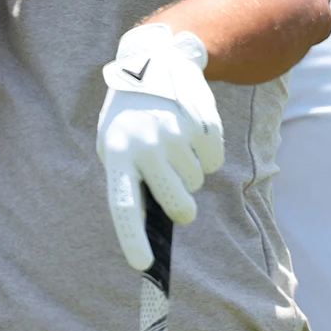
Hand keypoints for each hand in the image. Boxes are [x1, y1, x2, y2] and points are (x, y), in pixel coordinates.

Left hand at [98, 24, 223, 270]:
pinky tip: (191, 132)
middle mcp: (145, 146)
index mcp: (116, 153)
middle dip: (182, 209)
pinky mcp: (200, 124)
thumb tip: (153, 223)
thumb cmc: (130, 117)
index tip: (144, 265)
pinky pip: (214, 161)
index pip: (123, 205)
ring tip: (174, 143)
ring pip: (197, 181)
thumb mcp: (116, 142)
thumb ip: (130, 179)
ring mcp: (175, 134)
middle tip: (180, 202)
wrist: (154, 64)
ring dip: (191, 172)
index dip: (133, 238)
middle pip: (175, 203)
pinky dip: (207, 154)